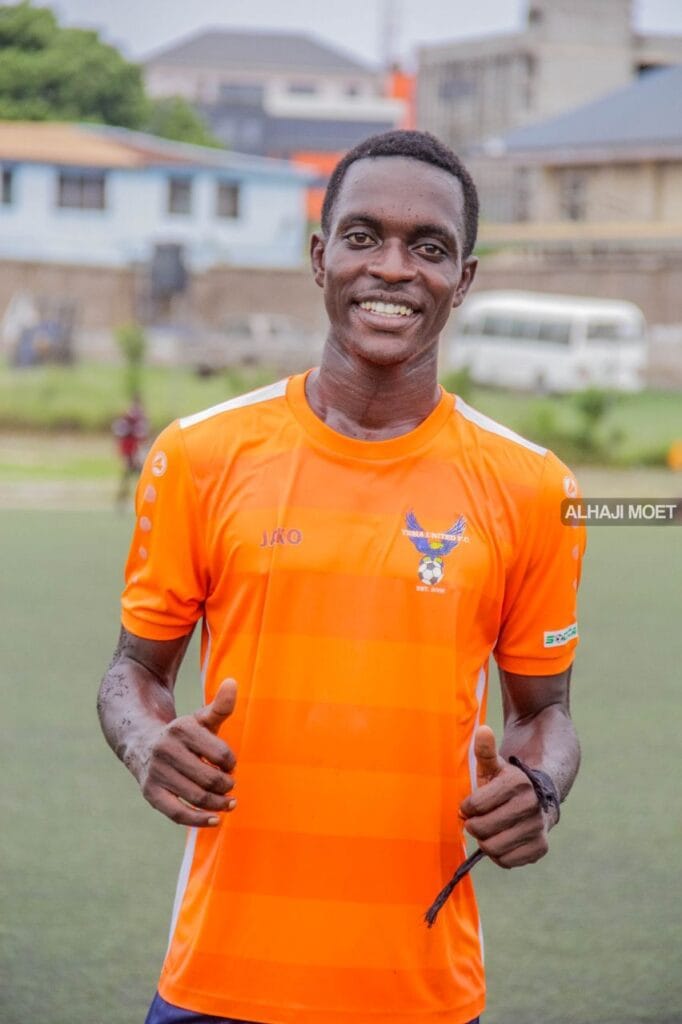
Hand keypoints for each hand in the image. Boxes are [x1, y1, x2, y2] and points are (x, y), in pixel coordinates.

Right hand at [137, 679, 237, 827]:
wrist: (141, 743)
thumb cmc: (182, 734)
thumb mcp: (200, 719)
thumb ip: (220, 706)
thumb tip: (233, 682)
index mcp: (182, 728)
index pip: (221, 754)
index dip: (231, 764)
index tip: (230, 766)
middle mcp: (167, 750)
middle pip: (210, 778)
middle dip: (226, 786)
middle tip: (230, 786)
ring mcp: (157, 772)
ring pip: (197, 796)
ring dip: (218, 804)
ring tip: (228, 803)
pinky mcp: (151, 793)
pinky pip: (178, 813)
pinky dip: (198, 820)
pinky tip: (215, 820)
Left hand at [458, 725, 551, 867]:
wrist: (541, 798)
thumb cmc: (508, 783)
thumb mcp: (495, 765)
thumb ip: (485, 750)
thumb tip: (483, 729)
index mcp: (516, 783)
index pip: (474, 805)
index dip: (467, 807)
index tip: (470, 805)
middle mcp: (530, 805)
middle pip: (481, 829)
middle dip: (474, 825)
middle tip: (476, 821)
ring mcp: (537, 827)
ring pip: (492, 847)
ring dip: (485, 841)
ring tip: (488, 831)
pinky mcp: (540, 847)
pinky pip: (506, 861)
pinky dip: (499, 855)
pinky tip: (501, 840)